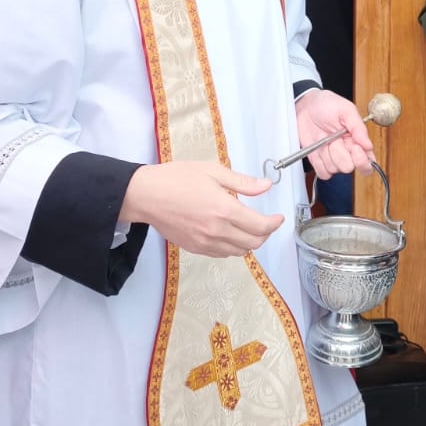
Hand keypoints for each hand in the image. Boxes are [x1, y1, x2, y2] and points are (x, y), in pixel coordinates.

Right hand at [119, 161, 279, 257]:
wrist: (146, 195)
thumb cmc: (176, 178)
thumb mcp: (212, 171)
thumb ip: (242, 182)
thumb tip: (266, 186)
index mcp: (223, 209)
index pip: (260, 226)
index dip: (274, 223)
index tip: (278, 217)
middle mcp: (217, 230)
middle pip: (253, 243)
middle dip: (266, 234)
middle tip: (267, 223)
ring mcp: (205, 242)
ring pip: (239, 252)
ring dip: (250, 242)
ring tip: (250, 229)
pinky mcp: (194, 248)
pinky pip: (222, 254)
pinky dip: (233, 247)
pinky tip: (231, 234)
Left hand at [295, 89, 375, 178]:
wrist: (306, 105)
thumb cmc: (327, 104)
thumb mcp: (346, 110)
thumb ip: (358, 127)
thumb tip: (368, 145)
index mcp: (357, 142)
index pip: (368, 163)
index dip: (362, 160)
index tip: (355, 147)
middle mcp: (346, 152)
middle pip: (348, 167)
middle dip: (340, 153)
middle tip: (335, 139)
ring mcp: (332, 158)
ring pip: (334, 169)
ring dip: (328, 154)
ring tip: (325, 139)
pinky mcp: (318, 161)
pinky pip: (322, 173)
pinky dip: (319, 162)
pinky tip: (318, 149)